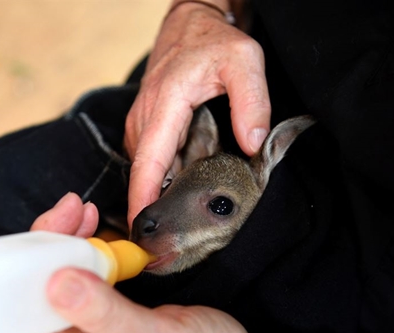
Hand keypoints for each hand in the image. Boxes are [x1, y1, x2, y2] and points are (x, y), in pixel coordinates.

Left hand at [0, 192, 263, 332]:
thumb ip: (106, 315)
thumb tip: (56, 283)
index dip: (8, 289)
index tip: (24, 247)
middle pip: (30, 300)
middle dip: (41, 251)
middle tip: (67, 213)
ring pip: (50, 285)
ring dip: (61, 245)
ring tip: (80, 214)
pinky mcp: (96, 320)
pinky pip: (75, 281)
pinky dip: (80, 252)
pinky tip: (89, 230)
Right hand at [124, 2, 270, 224]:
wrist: (189, 25)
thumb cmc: (212, 41)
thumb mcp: (243, 61)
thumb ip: (252, 102)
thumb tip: (252, 142)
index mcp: (164, 106)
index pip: (147, 164)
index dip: (143, 201)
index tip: (141, 233)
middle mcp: (144, 120)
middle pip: (145, 176)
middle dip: (155, 210)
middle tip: (172, 246)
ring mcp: (141, 126)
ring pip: (148, 172)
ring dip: (162, 196)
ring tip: (183, 223)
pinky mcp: (145, 130)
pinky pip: (152, 163)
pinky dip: (165, 179)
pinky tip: (184, 190)